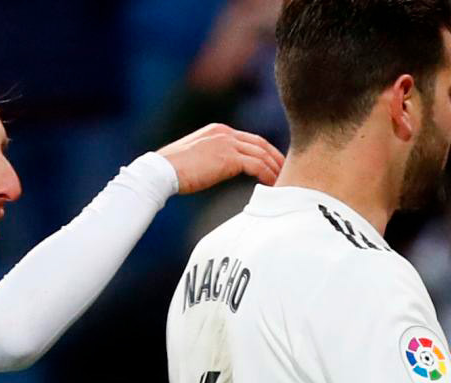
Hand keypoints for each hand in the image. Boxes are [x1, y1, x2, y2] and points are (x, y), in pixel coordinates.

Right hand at [157, 123, 284, 193]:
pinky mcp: (229, 158)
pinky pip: (257, 166)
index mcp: (217, 130)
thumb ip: (213, 157)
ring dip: (275, 168)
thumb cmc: (174, 170)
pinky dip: (268, 175)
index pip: (249, 139)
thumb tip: (220, 168)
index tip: (274, 163)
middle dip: (276, 157)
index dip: (265, 151)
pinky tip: (273, 185)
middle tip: (288, 170)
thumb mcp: (196, 157)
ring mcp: (227, 144)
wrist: (162, 171)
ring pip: (262, 154)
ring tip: (285, 181)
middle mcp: (225, 133)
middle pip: (260, 143)